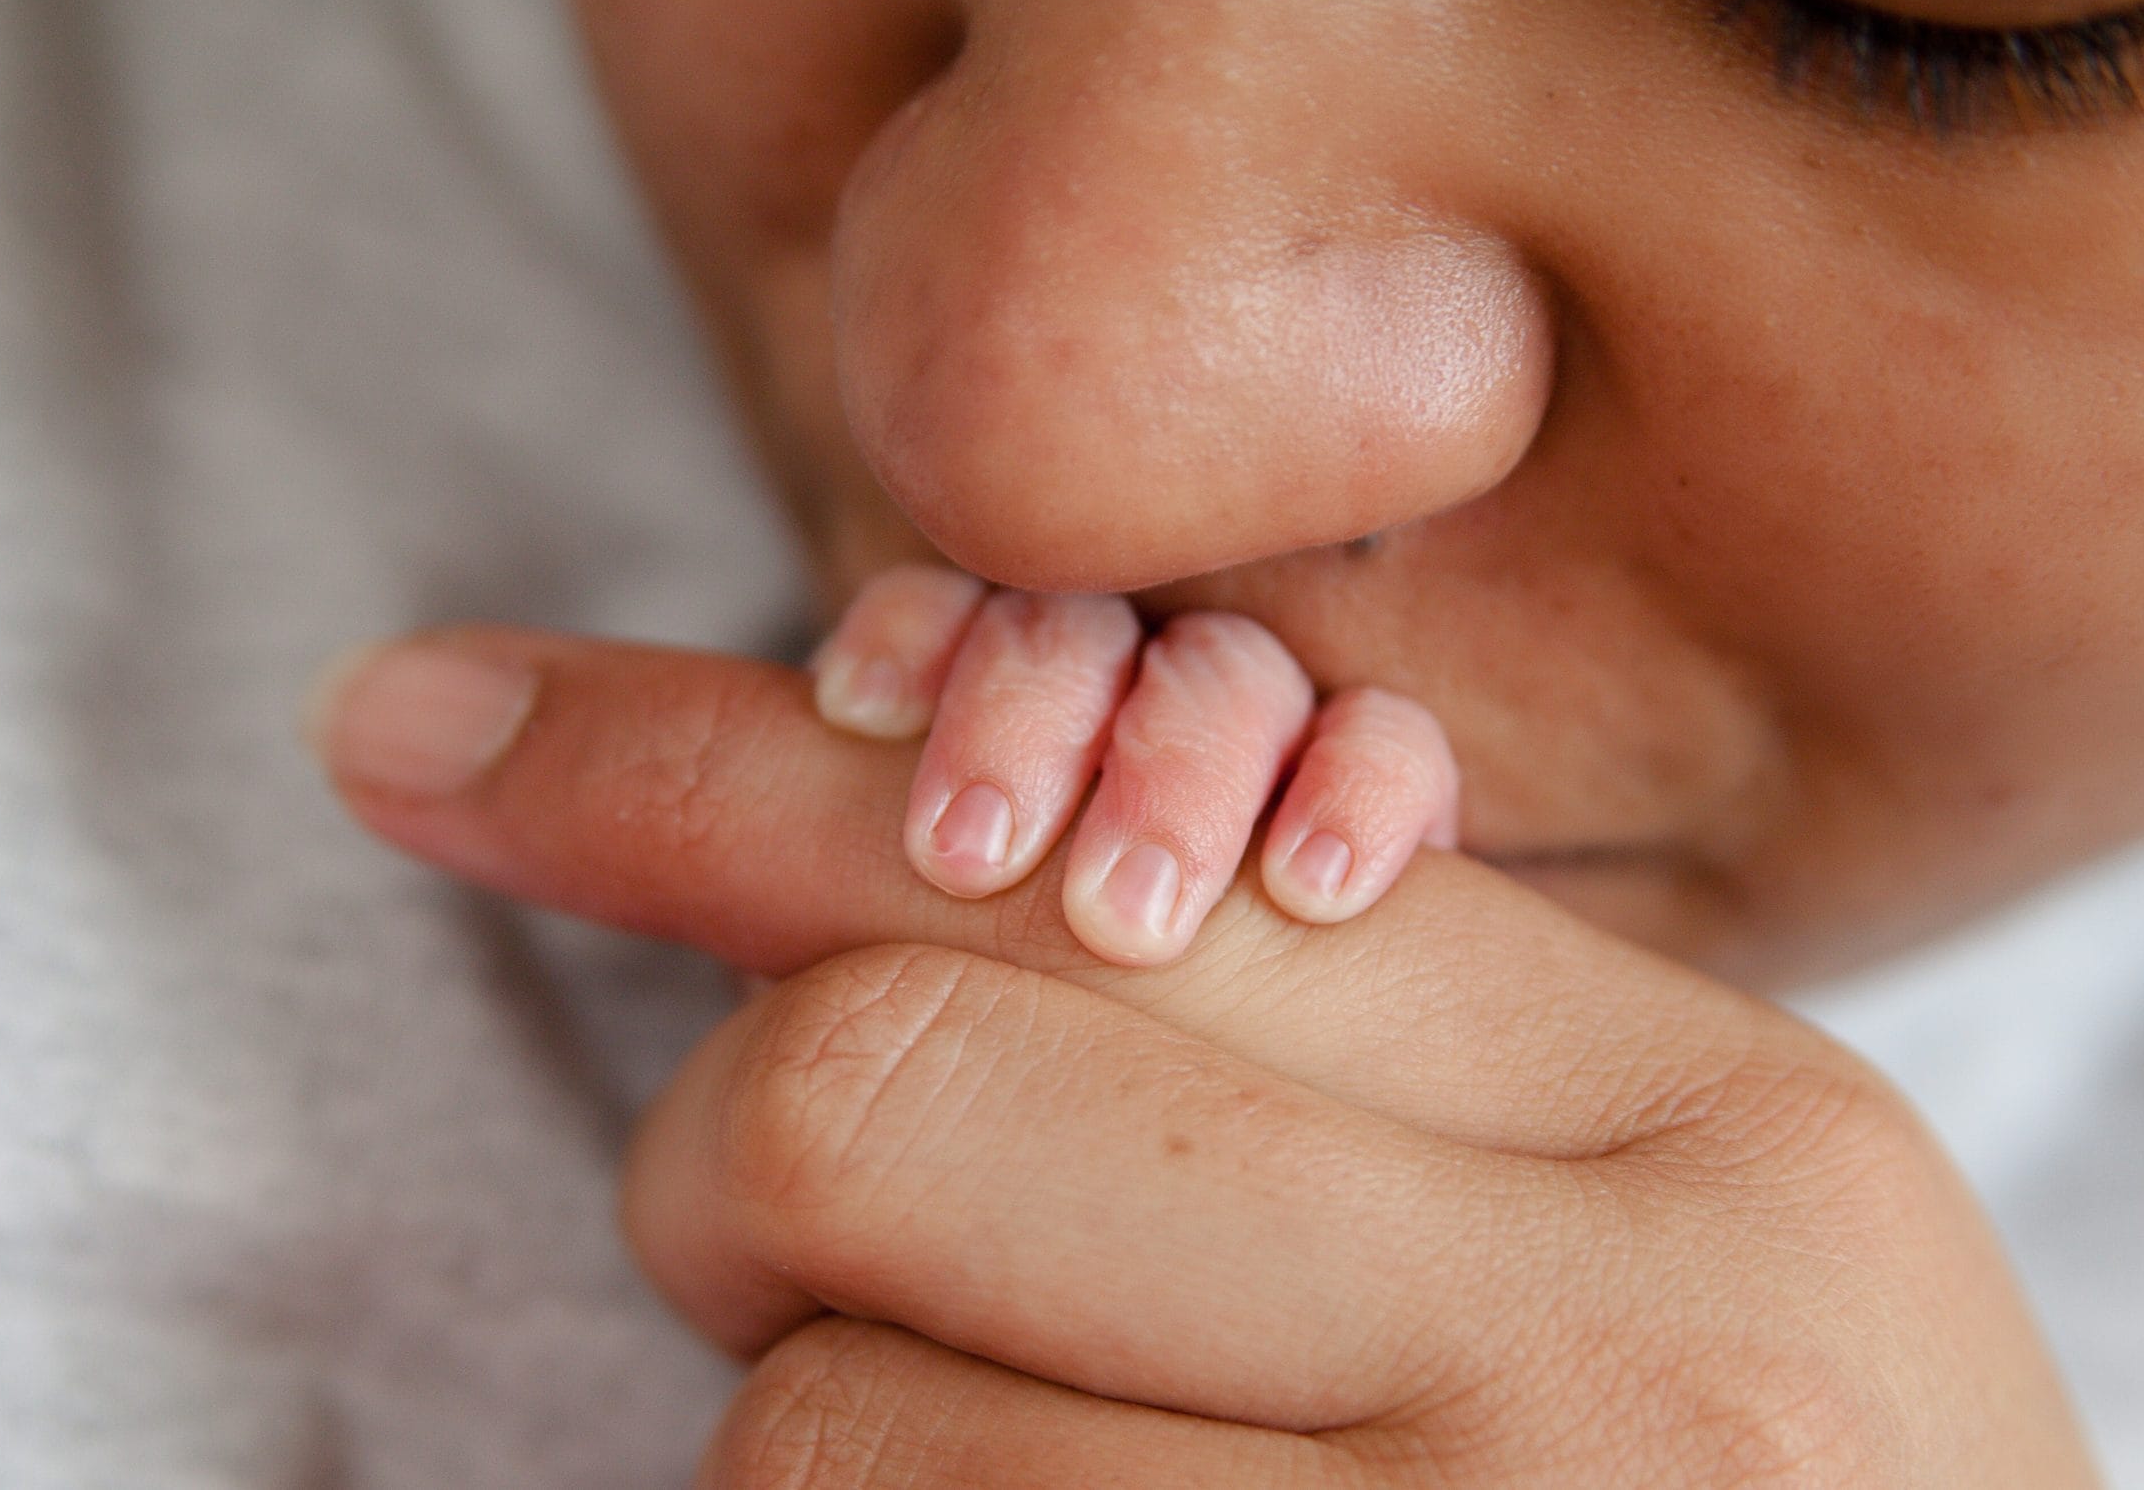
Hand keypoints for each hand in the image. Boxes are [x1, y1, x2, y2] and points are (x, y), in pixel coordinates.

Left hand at [312, 627, 2099, 1488]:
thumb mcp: (1625, 1262)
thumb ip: (1304, 1064)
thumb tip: (807, 907)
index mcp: (1720, 1131)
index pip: (1104, 864)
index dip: (713, 777)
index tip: (423, 730)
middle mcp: (1619, 1359)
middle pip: (878, 1088)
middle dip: (745, 1168)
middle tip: (838, 1274)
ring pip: (812, 1429)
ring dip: (823, 1448)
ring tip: (1056, 1489)